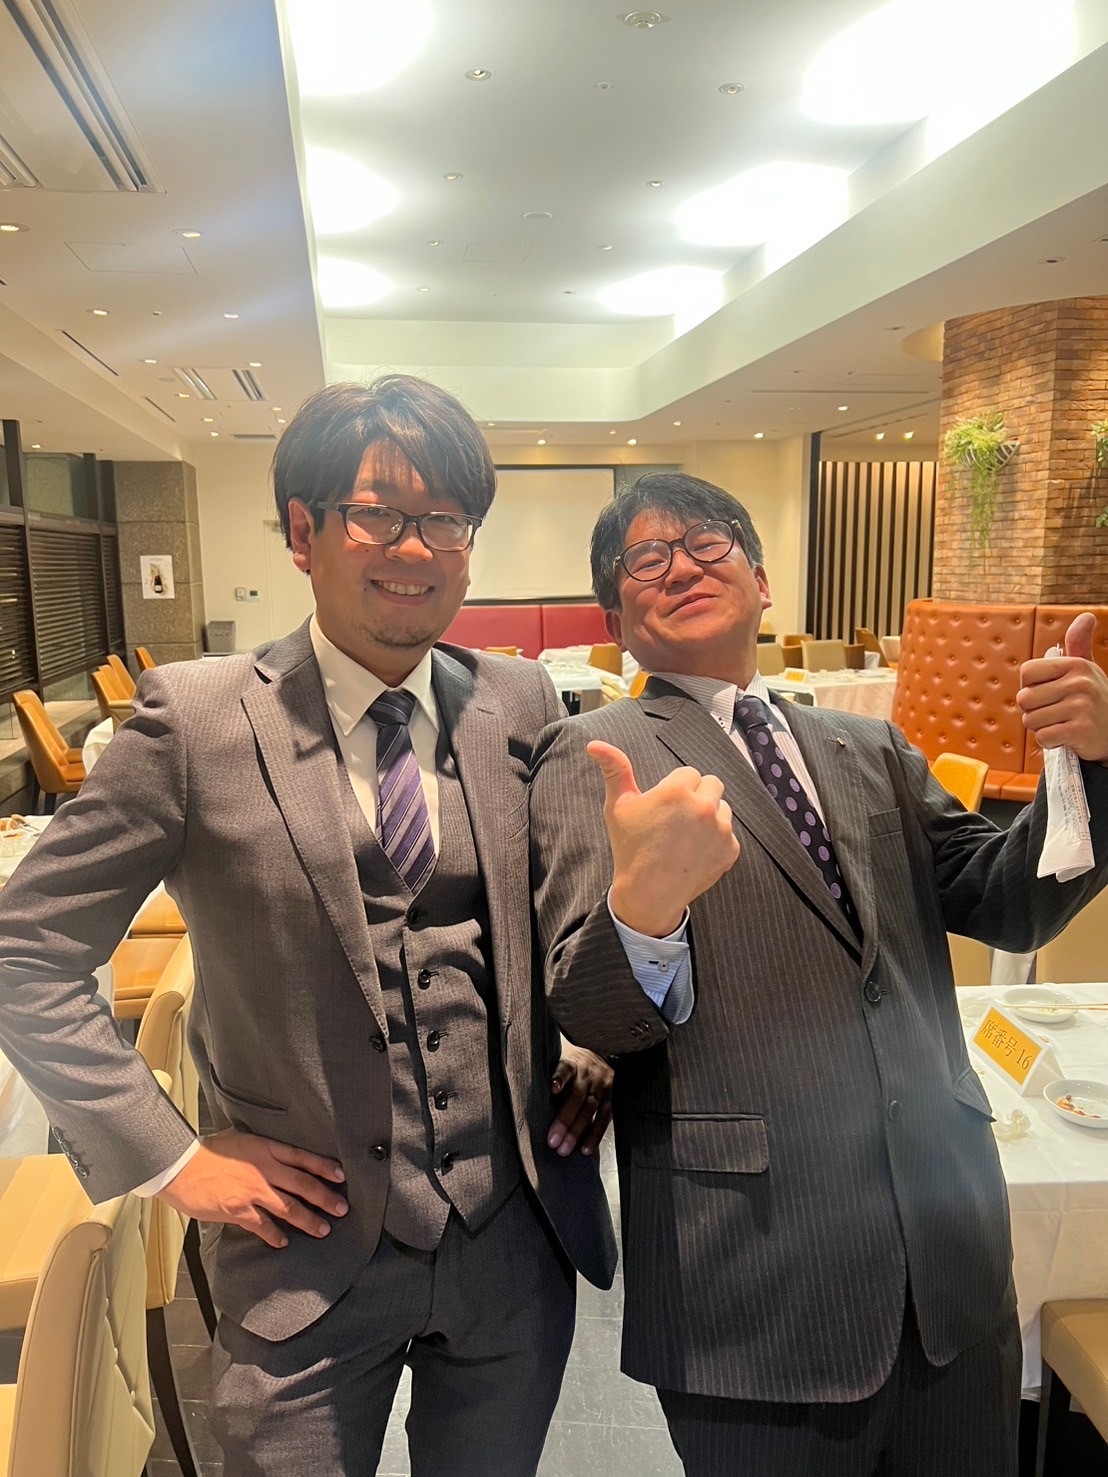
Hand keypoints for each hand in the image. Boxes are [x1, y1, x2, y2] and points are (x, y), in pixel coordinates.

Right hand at [157, 1130, 347, 1248]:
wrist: (179, 1165)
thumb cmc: (205, 1150)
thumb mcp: (239, 1139)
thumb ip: (259, 1149)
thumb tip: (274, 1155)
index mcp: (265, 1148)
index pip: (302, 1157)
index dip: (323, 1166)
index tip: (340, 1175)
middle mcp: (264, 1169)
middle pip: (303, 1184)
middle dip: (325, 1197)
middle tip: (342, 1208)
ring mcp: (252, 1191)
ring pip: (289, 1207)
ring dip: (308, 1219)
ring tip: (323, 1229)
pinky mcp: (238, 1210)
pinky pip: (263, 1225)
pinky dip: (275, 1235)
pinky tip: (283, 1242)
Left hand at [547, 1044, 612, 1157]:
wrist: (597, 1058)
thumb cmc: (571, 1068)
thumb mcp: (559, 1063)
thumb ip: (548, 1078)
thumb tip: (525, 1102)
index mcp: (572, 1062)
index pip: (565, 1068)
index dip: (559, 1078)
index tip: (552, 1089)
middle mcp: (588, 1073)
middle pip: (576, 1096)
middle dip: (564, 1120)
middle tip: (552, 1141)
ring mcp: (602, 1085)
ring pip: (589, 1109)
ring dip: (577, 1131)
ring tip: (564, 1149)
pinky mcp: (613, 1098)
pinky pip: (604, 1118)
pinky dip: (595, 1135)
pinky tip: (585, 1149)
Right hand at [588, 740, 739, 936]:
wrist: (648, 893)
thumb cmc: (630, 848)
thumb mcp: (618, 806)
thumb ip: (615, 769)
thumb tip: (594, 744)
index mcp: (678, 791)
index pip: (688, 773)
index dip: (673, 788)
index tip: (663, 808)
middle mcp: (704, 806)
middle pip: (711, 783)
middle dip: (697, 795)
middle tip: (677, 818)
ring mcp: (721, 829)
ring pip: (723, 807)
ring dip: (709, 815)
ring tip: (686, 835)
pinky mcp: (731, 849)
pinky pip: (729, 833)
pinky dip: (716, 839)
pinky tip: (695, 851)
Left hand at [1017, 613, 1107, 763]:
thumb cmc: (1092, 698)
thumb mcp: (1085, 668)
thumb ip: (1078, 643)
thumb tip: (1087, 616)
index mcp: (1076, 664)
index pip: (1026, 673)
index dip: (1030, 687)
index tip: (1048, 693)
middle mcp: (1080, 682)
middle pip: (1024, 699)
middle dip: (1033, 711)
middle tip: (1055, 712)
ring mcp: (1081, 706)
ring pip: (1031, 721)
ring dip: (1041, 727)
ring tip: (1061, 723)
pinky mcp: (1080, 730)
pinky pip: (1042, 737)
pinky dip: (1049, 741)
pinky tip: (1065, 736)